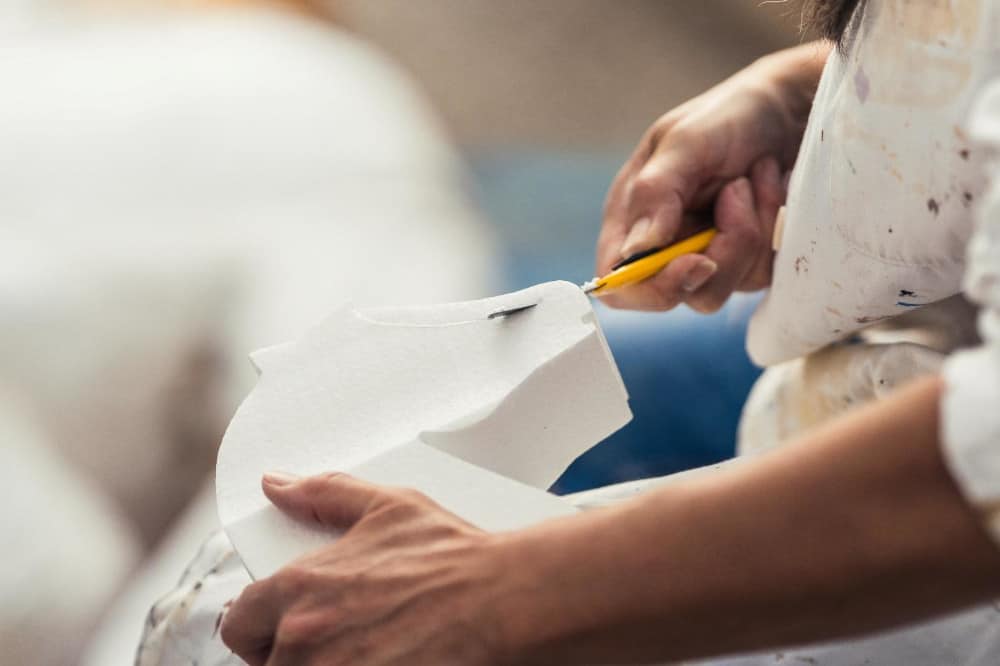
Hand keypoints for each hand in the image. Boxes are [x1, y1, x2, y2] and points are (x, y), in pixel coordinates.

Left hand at [221, 473, 506, 665]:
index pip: (240, 622)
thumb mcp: (386, 507)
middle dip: (292, 653)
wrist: (502, 599)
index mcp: (300, 586)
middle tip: (336, 642)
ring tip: (364, 651)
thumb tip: (279, 485)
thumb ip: (323, 493)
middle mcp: (304, 638)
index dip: (258, 624)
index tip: (278, 626)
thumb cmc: (452, 556)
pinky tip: (384, 659)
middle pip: (267, 663)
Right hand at [597, 44, 827, 311]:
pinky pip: (759, 275)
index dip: (649, 289)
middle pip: (679, 294)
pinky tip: (769, 186)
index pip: (620, 285)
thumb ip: (655, 192)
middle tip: (736, 191)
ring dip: (750, 228)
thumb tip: (634, 251)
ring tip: (753, 177)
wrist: (790, 108)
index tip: (695, 262)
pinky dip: (771, 227)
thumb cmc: (728, 116)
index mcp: (631, 220)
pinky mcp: (744, 262)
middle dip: (721, 248)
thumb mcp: (686, 141)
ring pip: (723, 288)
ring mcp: (706, 257)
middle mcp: (664, 246)